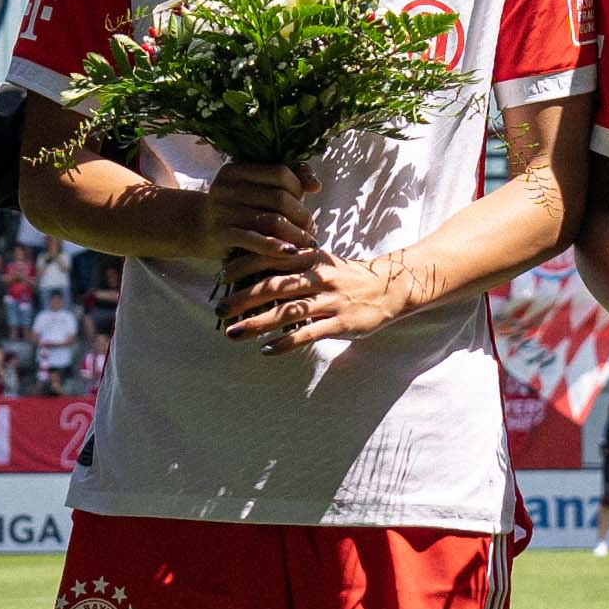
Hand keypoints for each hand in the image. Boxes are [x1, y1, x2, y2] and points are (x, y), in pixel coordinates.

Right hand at [191, 161, 320, 263]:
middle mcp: (227, 186)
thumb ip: (287, 181)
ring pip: (271, 220)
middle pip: (279, 198)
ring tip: (308, 243)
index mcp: (237, 169)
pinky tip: (291, 253)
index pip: (280, 172)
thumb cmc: (237, 208)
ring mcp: (222, 210)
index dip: (299, 188)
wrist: (197, 229)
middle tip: (311, 228)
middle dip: (302, 215)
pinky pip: (254, 240)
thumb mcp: (256, 190)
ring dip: (296, 234)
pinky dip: (276, 247)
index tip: (304, 203)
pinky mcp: (220, 234)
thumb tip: (316, 185)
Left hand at [220, 244, 417, 353]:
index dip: (244, 266)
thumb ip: (294, 264)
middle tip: (218, 310)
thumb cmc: (348, 277)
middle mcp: (319, 278)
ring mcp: (330, 301)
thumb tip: (256, 268)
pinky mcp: (342, 323)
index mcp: (311, 258)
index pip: (271, 258)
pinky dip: (286, 342)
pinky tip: (266, 350)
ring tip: (232, 334)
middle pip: (273, 286)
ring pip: (287, 311)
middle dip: (242, 298)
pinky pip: (309, 333)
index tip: (221, 277)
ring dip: (256, 323)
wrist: (390, 287)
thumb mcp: (322, 262)